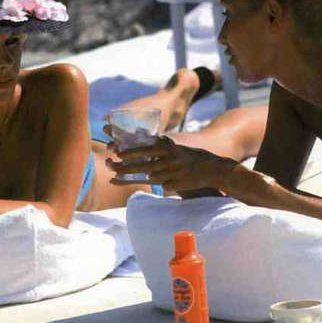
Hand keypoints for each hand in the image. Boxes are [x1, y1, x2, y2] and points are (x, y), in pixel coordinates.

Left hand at [106, 135, 230, 191]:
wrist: (211, 169)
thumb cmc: (191, 157)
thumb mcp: (177, 147)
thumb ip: (163, 144)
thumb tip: (152, 138)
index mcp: (168, 148)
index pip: (146, 149)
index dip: (131, 151)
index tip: (117, 152)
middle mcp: (169, 160)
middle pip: (142, 164)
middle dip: (125, 165)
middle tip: (110, 164)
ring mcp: (171, 173)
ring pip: (146, 175)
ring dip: (128, 175)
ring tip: (113, 175)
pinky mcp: (173, 184)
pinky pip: (154, 184)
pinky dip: (137, 182)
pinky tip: (126, 183)